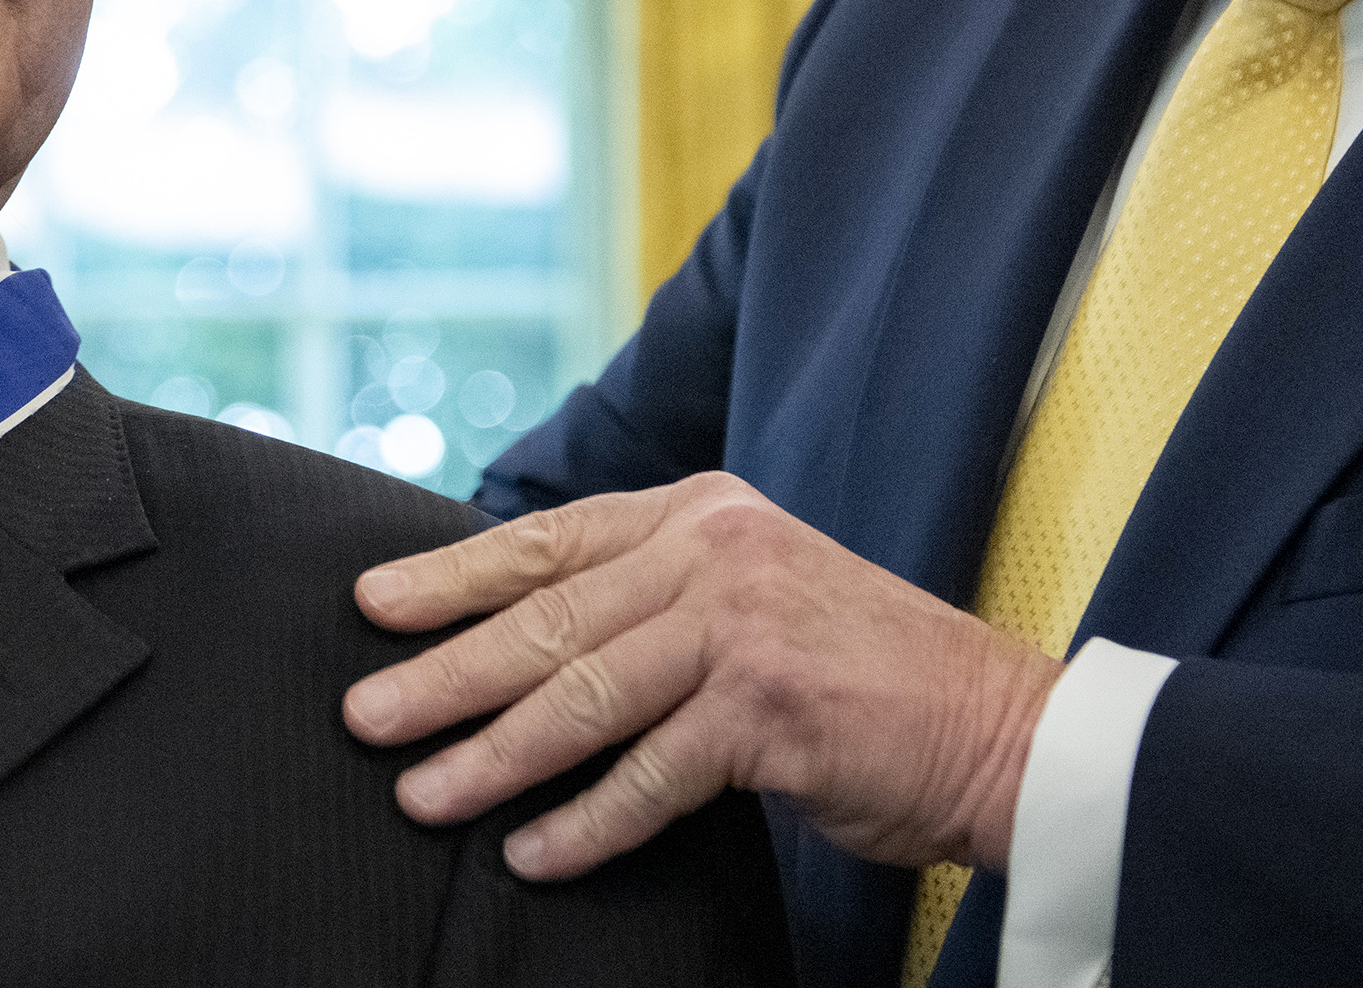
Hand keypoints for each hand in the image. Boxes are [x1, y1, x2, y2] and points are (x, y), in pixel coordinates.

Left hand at [344, 472, 1061, 880]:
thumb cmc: (861, 675)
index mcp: (701, 512)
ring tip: (422, 792)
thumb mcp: (753, 595)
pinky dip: (585, 821)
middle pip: (549, 617)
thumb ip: (655, 599)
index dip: (453, 576)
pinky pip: (649, 775)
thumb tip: (521, 640)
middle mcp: (715, 550)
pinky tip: (532, 852)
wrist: (997, 725)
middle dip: (446, 672)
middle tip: (365, 713)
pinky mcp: (768, 709)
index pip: (551, 541)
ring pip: (583, 695)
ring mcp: (742, 624)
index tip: (373, 606)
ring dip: (492, 754)